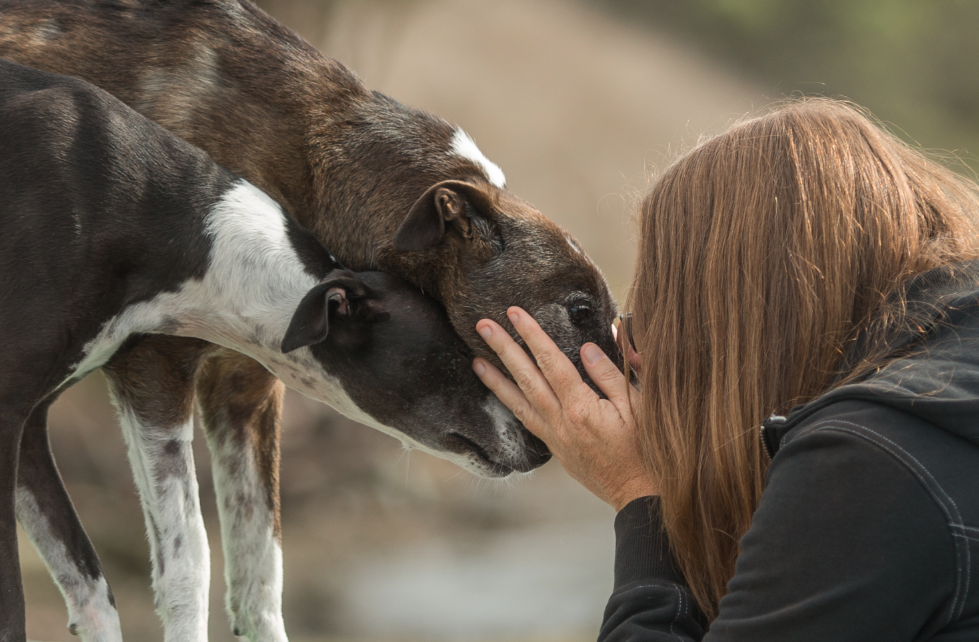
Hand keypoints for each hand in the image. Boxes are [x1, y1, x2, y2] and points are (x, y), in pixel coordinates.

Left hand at [473, 307, 656, 510]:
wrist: (638, 494)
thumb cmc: (645, 450)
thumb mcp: (639, 407)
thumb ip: (611, 376)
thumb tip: (588, 348)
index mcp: (582, 407)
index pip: (551, 362)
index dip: (532, 335)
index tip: (515, 314)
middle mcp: (561, 422)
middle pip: (526, 378)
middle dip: (503, 349)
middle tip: (483, 325)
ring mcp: (554, 437)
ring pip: (518, 403)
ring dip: (496, 379)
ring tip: (476, 360)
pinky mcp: (555, 449)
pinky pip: (526, 421)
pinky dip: (511, 405)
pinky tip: (501, 394)